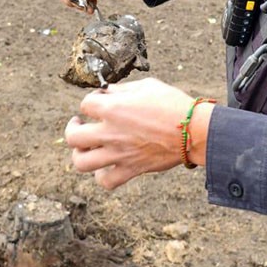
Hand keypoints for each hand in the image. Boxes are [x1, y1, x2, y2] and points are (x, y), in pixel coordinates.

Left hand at [64, 78, 213, 189]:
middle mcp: (111, 132)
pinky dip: (101, 176)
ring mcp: (118, 153)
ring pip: (81, 163)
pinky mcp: (130, 169)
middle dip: (72, 128)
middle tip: (80, 124)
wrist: (193, 130)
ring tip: (85, 148)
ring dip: (79, 154)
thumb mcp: (147, 86)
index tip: (100, 101)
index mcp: (113, 108)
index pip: (85, 104)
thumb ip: (123, 89)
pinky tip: (105, 166)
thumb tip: (108, 92)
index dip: (91, 101)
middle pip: (73, 136)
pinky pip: (106, 181)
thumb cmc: (173, 104)